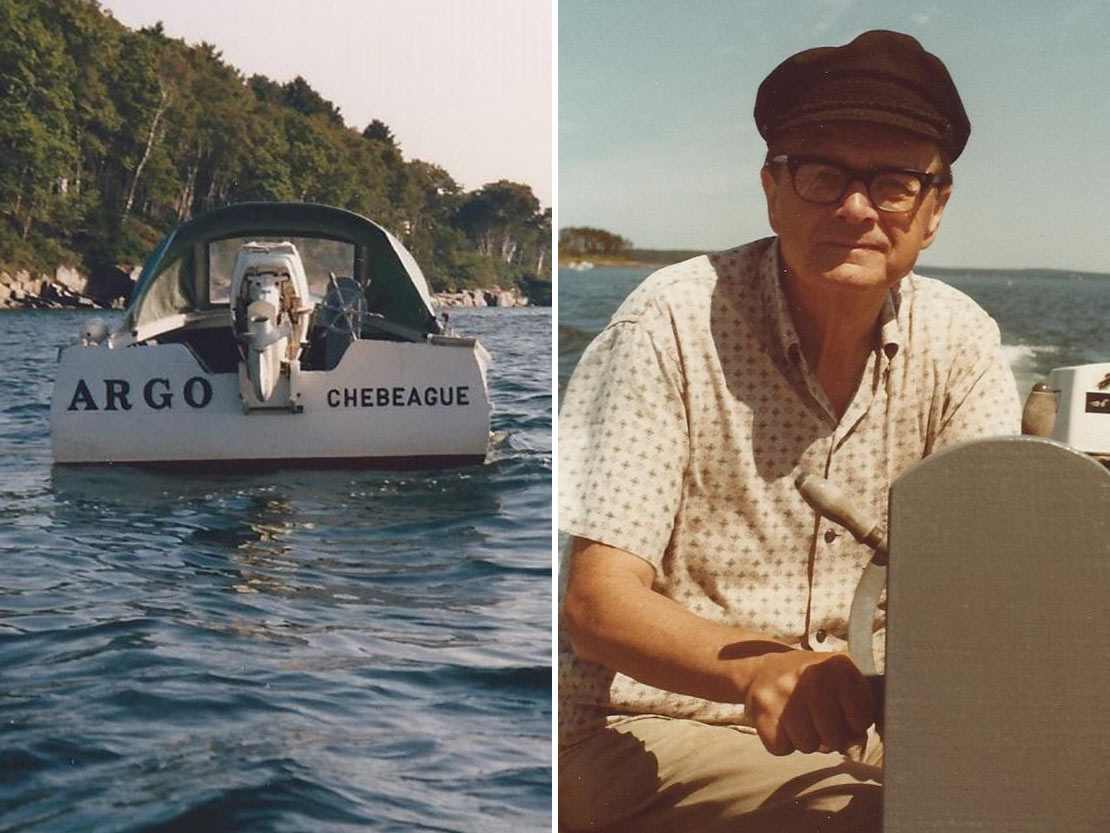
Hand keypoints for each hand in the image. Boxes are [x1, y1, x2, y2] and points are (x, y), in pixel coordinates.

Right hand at [744, 650, 875, 755]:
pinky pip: (780, 748)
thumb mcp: (841, 681)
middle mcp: (812, 675)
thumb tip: (857, 740)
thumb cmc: (811, 682)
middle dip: (827, 735)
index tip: (842, 713)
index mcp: (839, 665)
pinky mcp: (762, 708)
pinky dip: (781, 742)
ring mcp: (785, 691)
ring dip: (804, 739)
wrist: (763, 668)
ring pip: (808, 746)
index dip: (853, 723)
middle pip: (835, 738)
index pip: (862, 720)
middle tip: (816, 718)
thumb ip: (860, 709)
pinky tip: (780, 722)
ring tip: (798, 718)